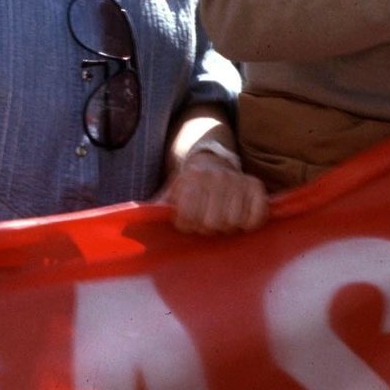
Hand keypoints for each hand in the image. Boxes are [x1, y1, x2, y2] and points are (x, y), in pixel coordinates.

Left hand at [152, 153, 268, 236]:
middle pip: (213, 222)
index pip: (189, 216)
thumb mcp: (171, 192)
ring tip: (222, 219)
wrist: (212, 162)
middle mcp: (215, 177)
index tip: (187, 222)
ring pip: (234, 221)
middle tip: (206, 223)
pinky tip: (240, 217)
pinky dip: (249, 222)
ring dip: (227, 227)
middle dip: (207, 227)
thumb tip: (133, 226)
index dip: (187, 225)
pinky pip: (256, 216)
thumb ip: (157, 208)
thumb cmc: (189, 186)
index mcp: (191, 178)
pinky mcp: (256, 186)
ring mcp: (237, 180)